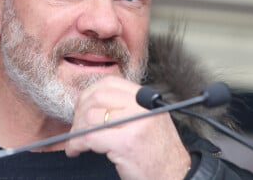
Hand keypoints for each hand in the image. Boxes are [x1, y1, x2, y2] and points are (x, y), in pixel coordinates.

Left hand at [64, 76, 190, 179]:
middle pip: (97, 96)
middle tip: (76, 126)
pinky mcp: (126, 142)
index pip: (110, 83)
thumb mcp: (150, 120)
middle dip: (79, 111)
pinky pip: (90, 137)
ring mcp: (135, 123)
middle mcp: (142, 106)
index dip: (90, 93)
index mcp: (146, 98)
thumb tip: (92, 103)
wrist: (177, 176)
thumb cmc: (160, 153)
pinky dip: (76, 143)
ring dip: (76, 129)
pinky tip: (75, 150)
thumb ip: (128, 107)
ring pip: (91, 116)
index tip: (82, 107)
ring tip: (75, 142)